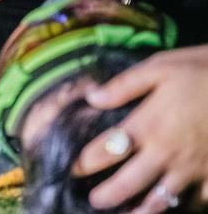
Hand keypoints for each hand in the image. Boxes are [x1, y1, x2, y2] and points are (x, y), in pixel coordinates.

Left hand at [73, 46, 207, 212]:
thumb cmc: (201, 70)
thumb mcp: (159, 67)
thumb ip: (124, 85)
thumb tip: (91, 97)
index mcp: (148, 125)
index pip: (107, 149)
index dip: (86, 161)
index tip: (73, 167)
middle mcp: (167, 152)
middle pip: (130, 182)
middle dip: (108, 194)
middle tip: (94, 201)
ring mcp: (193, 167)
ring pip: (163, 198)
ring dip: (143, 210)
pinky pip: (199, 199)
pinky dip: (187, 207)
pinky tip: (176, 209)